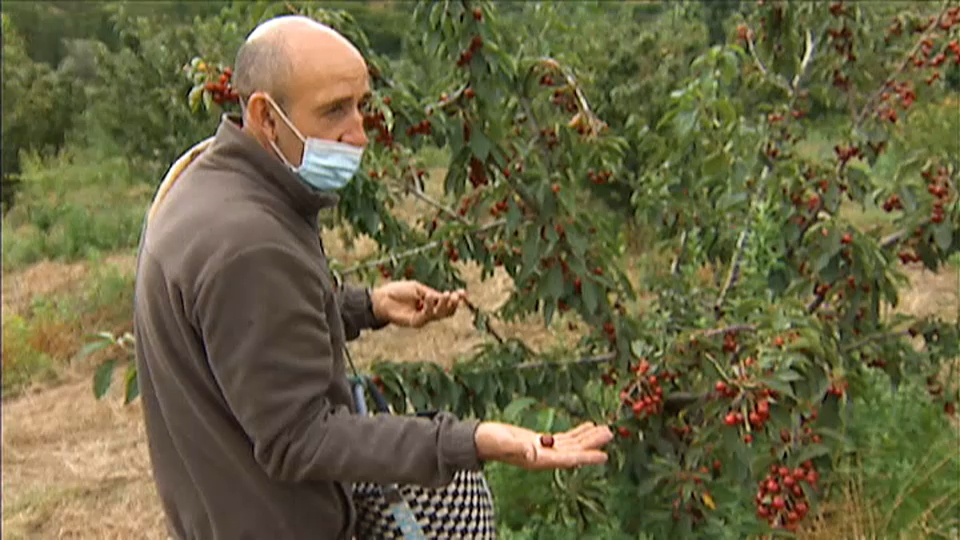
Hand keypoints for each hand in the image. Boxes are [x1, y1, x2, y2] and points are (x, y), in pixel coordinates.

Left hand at [370, 280, 466, 327]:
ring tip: (445, 295)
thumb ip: (430, 294)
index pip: (447, 303)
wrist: (381, 298)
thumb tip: (445, 296)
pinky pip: (426, 316)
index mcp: (430, 303)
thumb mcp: (417, 289)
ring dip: (443, 305)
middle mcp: (428, 312)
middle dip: (453, 304)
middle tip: (456, 295)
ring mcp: (422, 318)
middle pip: (447, 312)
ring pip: (439, 315)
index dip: (456, 299)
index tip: (464, 292)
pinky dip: (429, 307)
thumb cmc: (397, 291)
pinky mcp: (414, 322)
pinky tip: (428, 298)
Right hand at [474, 421, 612, 469]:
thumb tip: (531, 452)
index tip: (603, 456)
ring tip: (605, 429)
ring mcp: (543, 449)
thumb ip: (517, 447)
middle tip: (610, 434)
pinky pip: (563, 438)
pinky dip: (576, 433)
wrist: (480, 439)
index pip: (568, 460)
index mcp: (538, 460)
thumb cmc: (489, 441)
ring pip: (571, 444)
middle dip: (592, 444)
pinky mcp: (539, 441)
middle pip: (574, 451)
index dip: (586, 457)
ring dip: (587, 437)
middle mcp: (544, 457)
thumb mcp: (503, 442)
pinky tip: (587, 427)